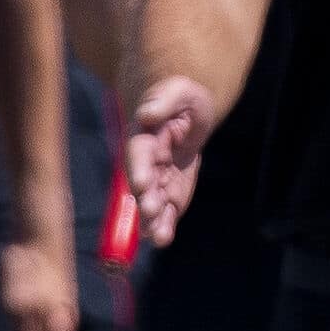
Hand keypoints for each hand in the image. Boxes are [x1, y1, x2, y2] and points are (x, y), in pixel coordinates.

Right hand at [127, 74, 217, 253]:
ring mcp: (158, 178)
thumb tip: (147, 114)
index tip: (141, 182)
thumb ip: (163, 102)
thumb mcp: (179, 92)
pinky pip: (167, 208)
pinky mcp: (171, 190)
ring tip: (158, 237)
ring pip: (152, 200)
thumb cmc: (183, 98)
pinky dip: (165, 223)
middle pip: (143, 183)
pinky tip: (164, 238)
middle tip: (151, 212)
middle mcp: (146, 161)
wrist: (191, 113)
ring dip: (154, 219)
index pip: (138, 152)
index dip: (139, 167)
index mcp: (144, 136)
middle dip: (146, 198)